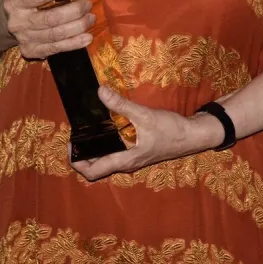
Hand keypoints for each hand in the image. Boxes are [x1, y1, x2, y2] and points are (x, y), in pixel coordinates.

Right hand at [3, 0, 94, 58]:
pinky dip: (74, 44)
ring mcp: (25, 39)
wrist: (7, 20)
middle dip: (74, 11)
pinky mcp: (32, 51)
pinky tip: (88, 37)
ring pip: (55, 35)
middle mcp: (18, 23)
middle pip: (50, 19)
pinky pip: (56, 48)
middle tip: (88, 4)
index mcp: (14, 3)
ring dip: (78, 27)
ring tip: (91, 18)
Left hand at [71, 86, 224, 181]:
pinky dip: (108, 142)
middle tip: (77, 133)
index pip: (92, 172)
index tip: (70, 144)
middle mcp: (126, 163)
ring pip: (107, 158)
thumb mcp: (144, 115)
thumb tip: (99, 92)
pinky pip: (117, 151)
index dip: (76, 161)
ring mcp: (133, 158)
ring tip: (89, 127)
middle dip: (83, 152)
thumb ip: (121, 105)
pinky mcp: (139, 151)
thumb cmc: (169, 130)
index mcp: (124, 160)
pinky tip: (109, 124)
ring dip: (96, 147)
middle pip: (97, 166)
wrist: (192, 136)